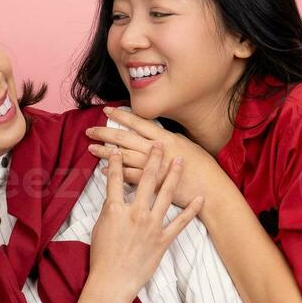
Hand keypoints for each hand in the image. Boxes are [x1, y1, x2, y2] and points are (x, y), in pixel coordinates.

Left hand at [85, 106, 222, 208]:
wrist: (210, 190)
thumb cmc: (203, 168)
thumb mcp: (187, 146)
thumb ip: (169, 139)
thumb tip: (155, 134)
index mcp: (166, 138)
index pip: (139, 123)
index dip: (121, 116)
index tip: (107, 111)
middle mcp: (158, 150)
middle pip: (125, 138)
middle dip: (106, 133)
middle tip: (90, 130)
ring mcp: (154, 168)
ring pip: (123, 157)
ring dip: (105, 153)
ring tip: (91, 149)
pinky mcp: (152, 184)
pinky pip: (129, 177)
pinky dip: (115, 173)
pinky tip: (104, 171)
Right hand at [87, 142, 202, 302]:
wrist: (113, 281)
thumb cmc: (103, 257)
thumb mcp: (100, 228)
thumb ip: (110, 210)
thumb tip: (115, 197)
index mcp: (115, 209)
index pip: (115, 179)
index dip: (117, 161)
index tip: (119, 148)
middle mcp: (135, 213)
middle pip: (145, 179)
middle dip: (153, 158)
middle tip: (159, 143)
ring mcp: (151, 225)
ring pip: (165, 194)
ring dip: (173, 175)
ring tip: (179, 160)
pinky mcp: (163, 239)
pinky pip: (180, 222)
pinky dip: (192, 210)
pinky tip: (200, 198)